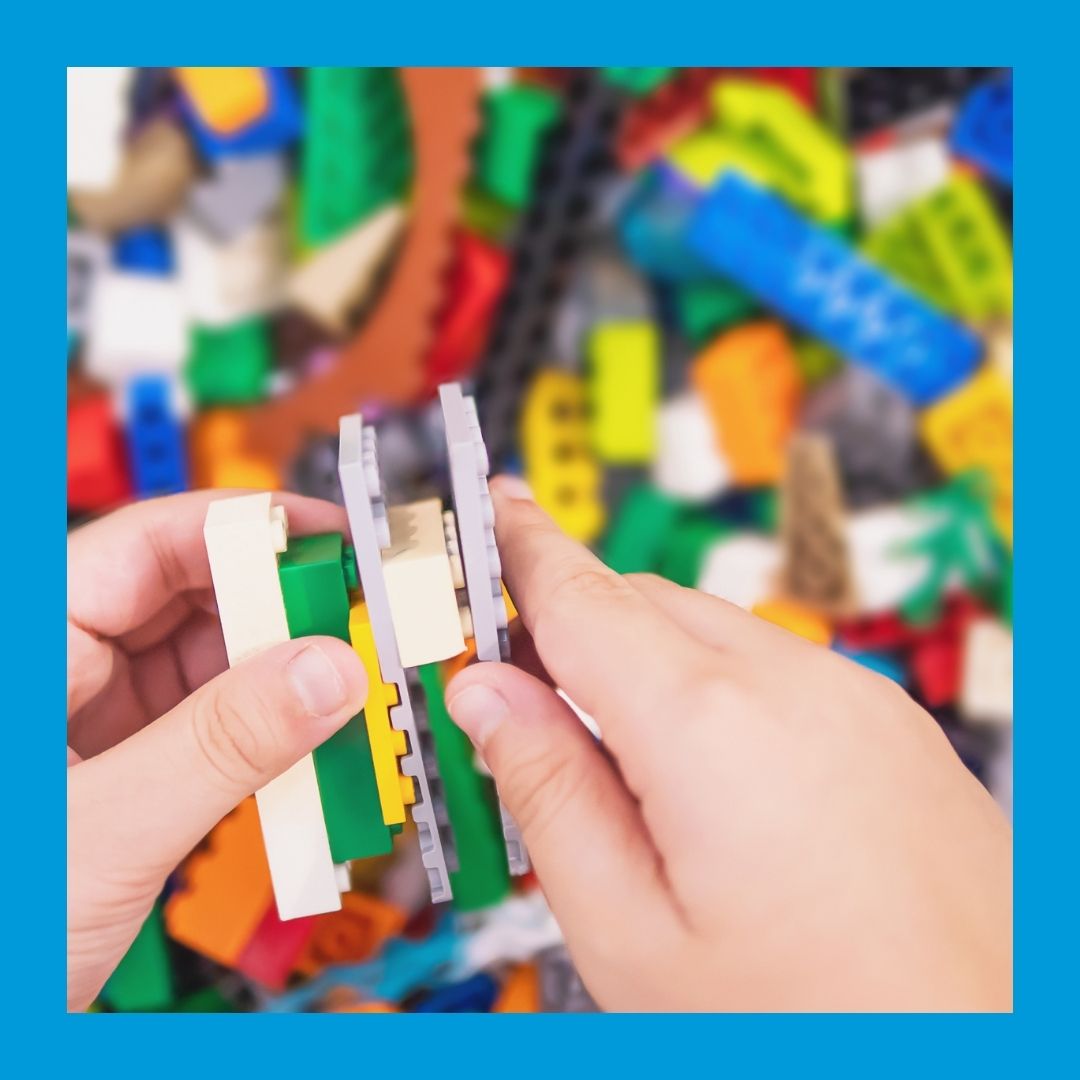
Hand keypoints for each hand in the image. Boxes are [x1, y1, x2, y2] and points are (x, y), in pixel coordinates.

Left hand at [67, 491, 367, 1011]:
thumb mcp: (101, 836)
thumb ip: (218, 748)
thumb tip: (328, 672)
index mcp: (31, 648)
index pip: (147, 543)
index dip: (247, 530)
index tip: (338, 542)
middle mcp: (61, 666)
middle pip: (188, 595)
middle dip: (281, 609)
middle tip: (363, 626)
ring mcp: (91, 716)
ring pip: (208, 660)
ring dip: (282, 677)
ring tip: (349, 692)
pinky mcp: (122, 763)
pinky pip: (209, 723)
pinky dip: (265, 733)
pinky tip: (308, 748)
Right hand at [445, 479, 1011, 1011]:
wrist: (990, 1062)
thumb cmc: (813, 1033)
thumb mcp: (632, 938)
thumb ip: (548, 796)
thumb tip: (488, 698)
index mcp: (711, 729)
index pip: (581, 598)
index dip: (522, 549)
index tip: (493, 510)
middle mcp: (798, 687)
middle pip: (645, 606)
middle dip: (573, 627)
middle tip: (521, 691)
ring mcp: (861, 703)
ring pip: (714, 635)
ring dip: (648, 664)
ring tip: (622, 766)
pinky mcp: (897, 731)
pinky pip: (780, 671)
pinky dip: (720, 692)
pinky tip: (713, 782)